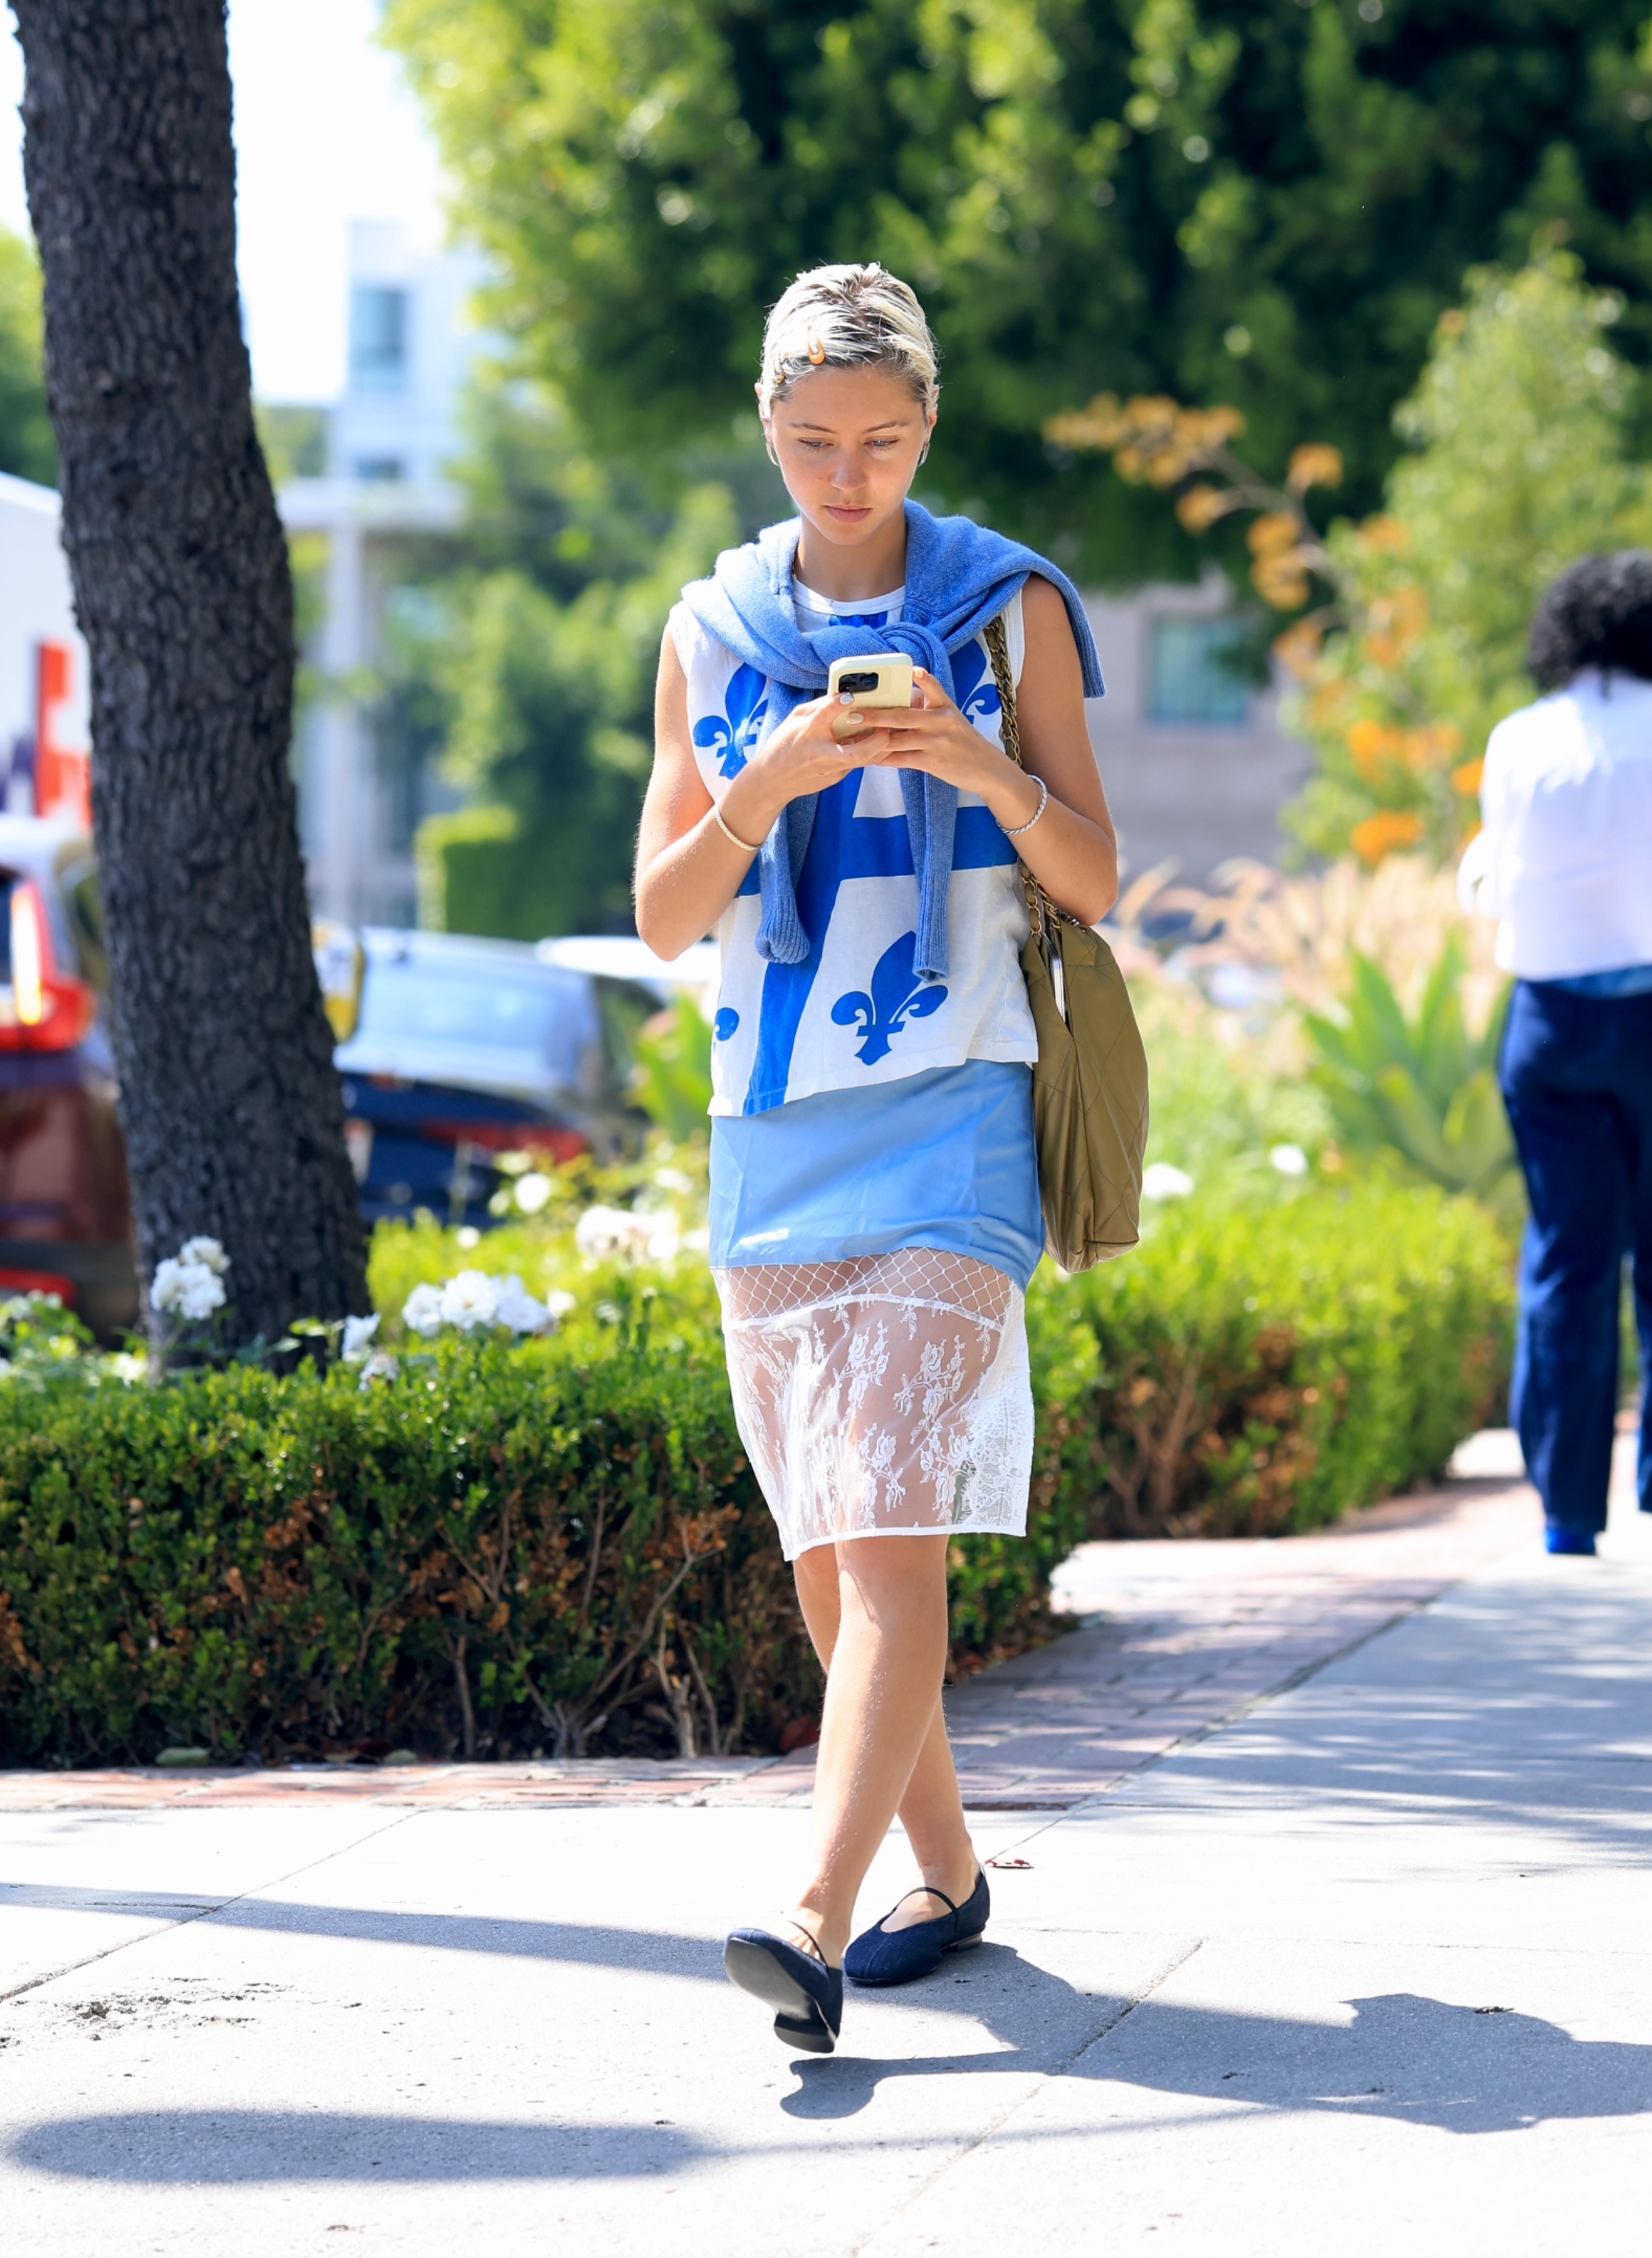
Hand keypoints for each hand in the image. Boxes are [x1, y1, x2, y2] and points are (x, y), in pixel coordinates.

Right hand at [719, 689, 902, 840]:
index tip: (851, 696)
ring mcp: (830, 769)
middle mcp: (820, 753)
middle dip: (877, 740)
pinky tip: (876, 742)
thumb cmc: (782, 746)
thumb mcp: (793, 721)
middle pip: (855, 751)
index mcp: (807, 733)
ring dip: (880, 747)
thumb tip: (841, 695)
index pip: (823, 716)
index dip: (838, 704)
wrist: (772, 782)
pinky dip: (868, 752)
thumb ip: (817, 708)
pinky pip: (857, 762)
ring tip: (888, 731)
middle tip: (887, 726)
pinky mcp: (835, 777)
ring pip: (863, 760)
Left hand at [868, 669, 1043, 830]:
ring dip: (874, 739)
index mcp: (945, 706)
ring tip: (853, 737)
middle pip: (902, 715)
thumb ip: (927, 709)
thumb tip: (899, 700)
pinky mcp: (933, 762)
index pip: (932, 687)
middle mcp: (941, 721)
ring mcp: (936, 742)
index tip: (910, 669)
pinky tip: (870, 758)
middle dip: (876, 714)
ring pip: (898, 739)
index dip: (921, 678)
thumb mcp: (951, 719)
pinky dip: (884, 759)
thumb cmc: (963, 741)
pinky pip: (902, 759)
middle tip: (854, 713)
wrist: (986, 769)